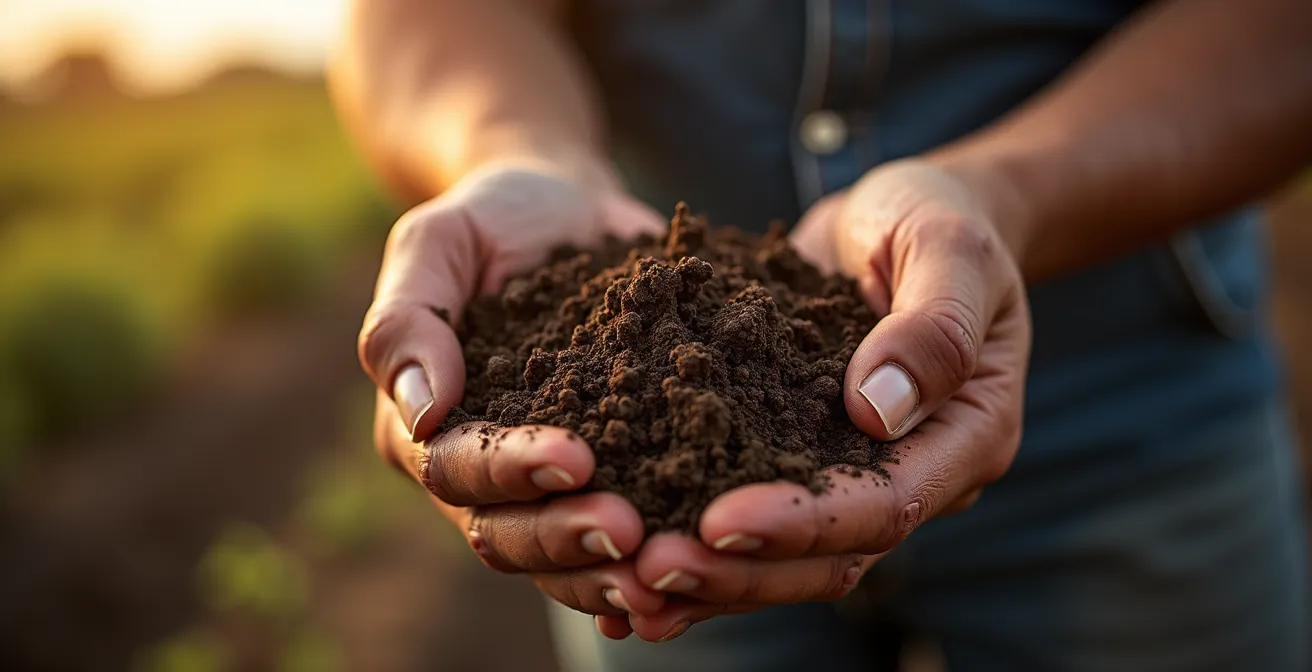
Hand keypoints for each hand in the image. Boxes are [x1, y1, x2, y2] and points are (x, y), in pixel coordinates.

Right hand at [359, 162, 670, 624]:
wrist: (566, 211)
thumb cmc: (492, 219)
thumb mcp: (438, 241)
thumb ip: (409, 318)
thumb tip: (422, 410)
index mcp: (424, 426)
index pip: (455, 467)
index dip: (510, 470)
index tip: (575, 458)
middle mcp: (480, 471)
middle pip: (508, 531)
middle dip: (565, 538)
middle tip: (631, 533)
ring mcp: (545, 484)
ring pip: (562, 555)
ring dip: (608, 570)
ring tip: (665, 571)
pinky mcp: (612, 474)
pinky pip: (624, 533)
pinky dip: (649, 559)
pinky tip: (698, 572)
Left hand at [613, 159, 1031, 640]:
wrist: (899, 214)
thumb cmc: (936, 219)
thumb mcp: (948, 248)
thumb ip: (932, 325)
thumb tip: (877, 409)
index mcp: (966, 435)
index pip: (887, 502)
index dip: (804, 521)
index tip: (720, 523)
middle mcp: (912, 472)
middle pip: (830, 555)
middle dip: (741, 571)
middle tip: (651, 571)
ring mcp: (850, 470)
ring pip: (785, 555)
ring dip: (710, 576)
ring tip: (625, 587)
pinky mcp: (797, 455)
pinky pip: (749, 513)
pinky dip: (694, 541)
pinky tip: (626, 560)